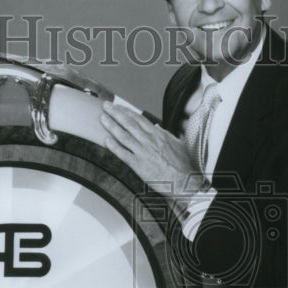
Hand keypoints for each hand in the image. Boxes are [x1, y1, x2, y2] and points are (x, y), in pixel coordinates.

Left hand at [100, 102, 206, 216]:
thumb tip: (156, 126)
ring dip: (112, 126)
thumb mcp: (177, 144)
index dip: (127, 112)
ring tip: (103, 118)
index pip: (139, 119)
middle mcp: (149, 141)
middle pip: (129, 123)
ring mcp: (143, 152)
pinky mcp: (139, 165)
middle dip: (116, 113)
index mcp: (158, 135)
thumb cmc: (183, 165)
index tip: (118, 107)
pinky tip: (105, 140)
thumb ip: (165, 134)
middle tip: (106, 106)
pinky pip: (123, 154)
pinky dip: (114, 146)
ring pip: (124, 136)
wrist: (184, 181)